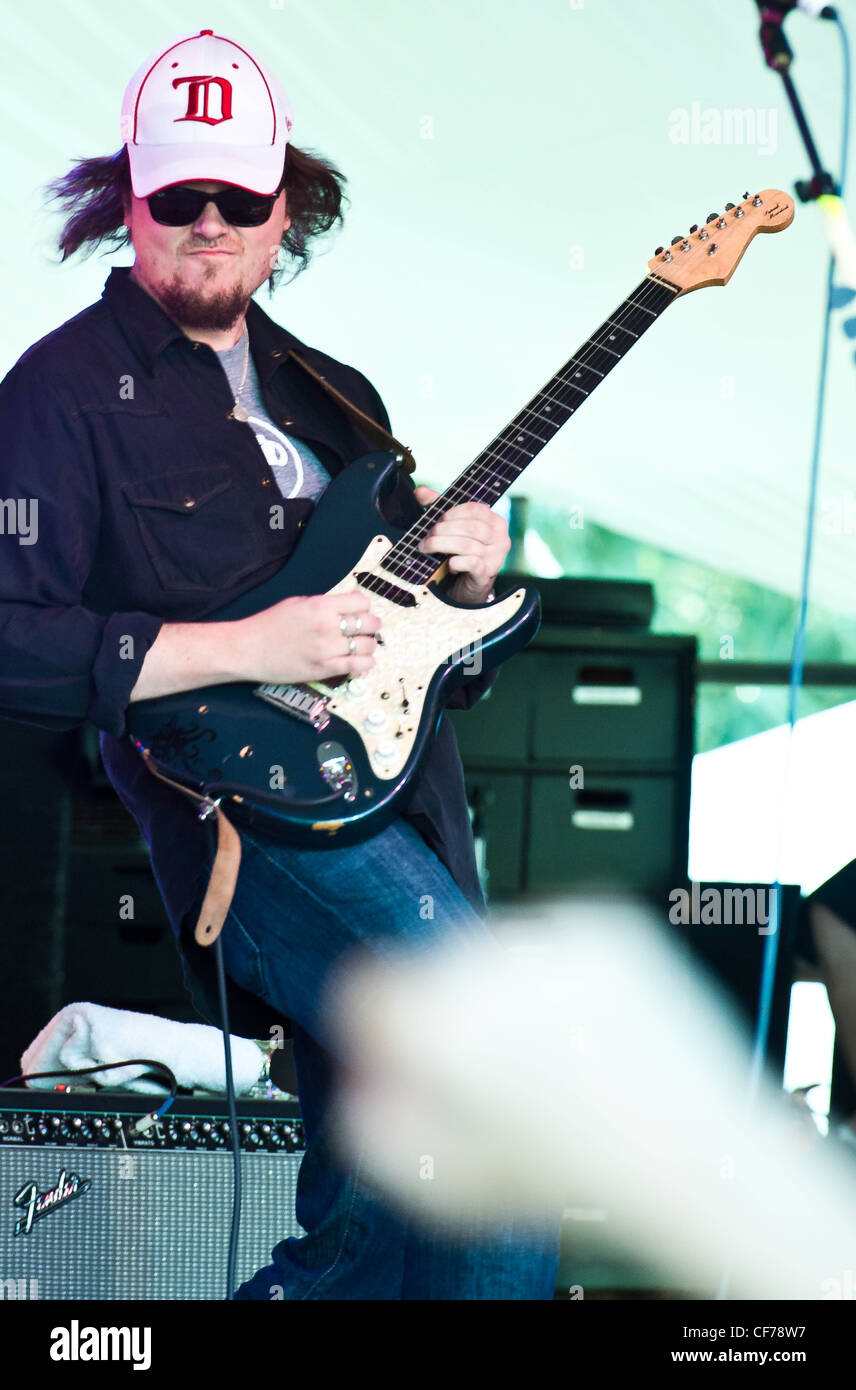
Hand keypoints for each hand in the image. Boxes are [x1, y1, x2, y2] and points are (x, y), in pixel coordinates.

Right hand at [234, 592, 381, 684]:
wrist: (248, 649)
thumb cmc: (268, 625)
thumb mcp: (297, 603)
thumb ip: (323, 604)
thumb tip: (346, 607)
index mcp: (320, 606)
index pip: (362, 602)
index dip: (364, 607)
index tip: (361, 611)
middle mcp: (327, 626)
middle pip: (369, 623)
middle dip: (371, 625)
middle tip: (368, 628)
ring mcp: (326, 649)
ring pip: (367, 646)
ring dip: (369, 645)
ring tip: (363, 645)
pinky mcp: (323, 669)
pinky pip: (357, 666)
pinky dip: (366, 663)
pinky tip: (363, 661)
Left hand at [413, 485, 509, 605]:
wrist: (467, 586)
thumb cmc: (459, 552)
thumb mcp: (450, 527)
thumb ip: (438, 506)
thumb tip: (420, 490)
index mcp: (495, 522)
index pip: (476, 509)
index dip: (453, 512)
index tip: (437, 519)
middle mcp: (501, 538)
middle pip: (471, 527)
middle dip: (443, 530)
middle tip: (427, 537)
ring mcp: (496, 557)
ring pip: (467, 545)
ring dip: (442, 545)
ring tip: (427, 548)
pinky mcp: (487, 573)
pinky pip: (470, 563)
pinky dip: (454, 562)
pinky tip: (448, 564)